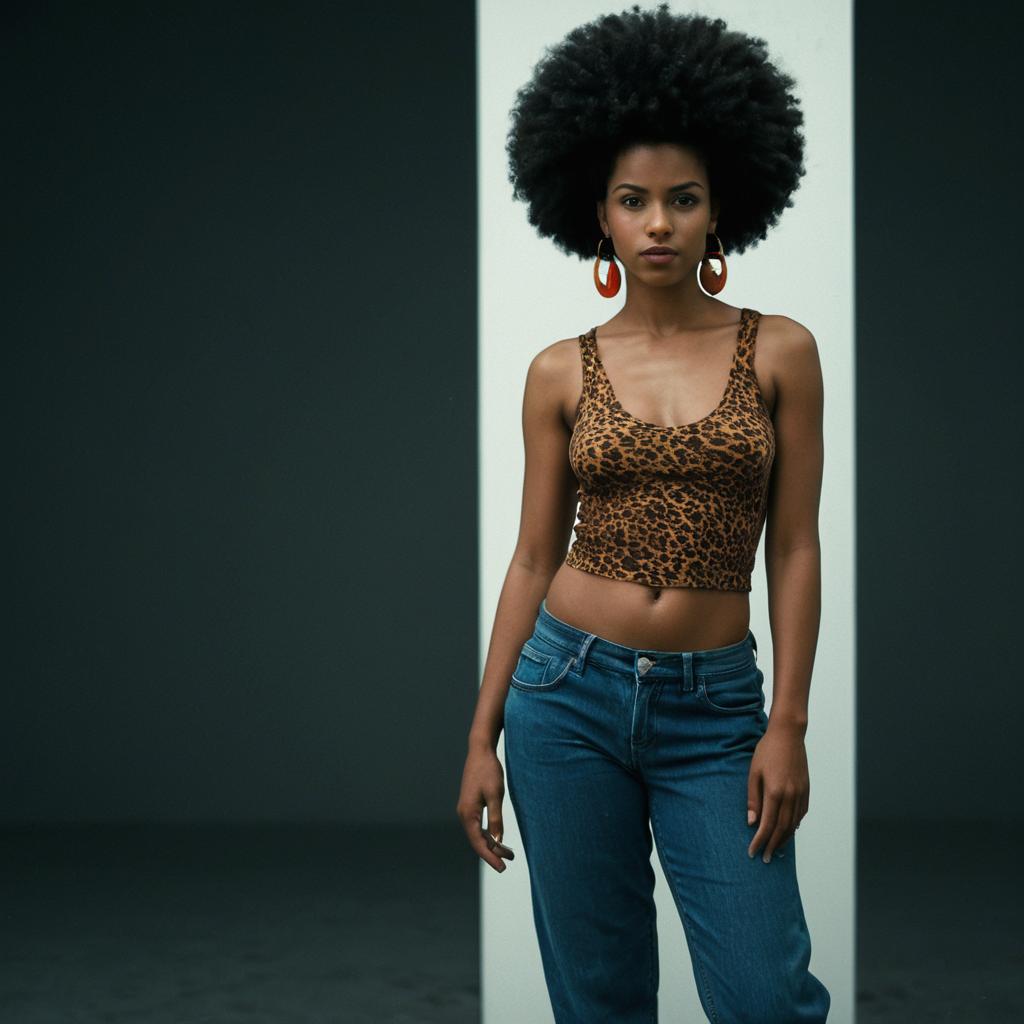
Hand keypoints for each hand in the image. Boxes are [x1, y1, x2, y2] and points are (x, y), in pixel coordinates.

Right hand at [456, 745, 515, 872]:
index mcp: (468, 813)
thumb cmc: (488, 771)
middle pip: (477, 840)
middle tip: (509, 862)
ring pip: (478, 834)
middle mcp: (464, 814)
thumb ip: (496, 818)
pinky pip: (478, 825)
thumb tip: (497, 841)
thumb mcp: (495, 795)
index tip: (502, 867)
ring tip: (509, 853)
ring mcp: (466, 809)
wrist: (480, 751)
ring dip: (492, 844)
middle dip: (493, 853)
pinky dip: (488, 834)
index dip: (490, 857)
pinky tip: (498, 837)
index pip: (478, 842)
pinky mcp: (471, 805)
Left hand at [746, 721, 808, 862]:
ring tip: (775, 849)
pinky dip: (794, 826)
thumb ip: (753, 799)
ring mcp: (800, 794)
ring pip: (793, 824)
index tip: (752, 852)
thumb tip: (751, 822)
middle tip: (765, 858)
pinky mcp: (806, 790)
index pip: (767, 825)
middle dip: (772, 845)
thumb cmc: (767, 751)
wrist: (789, 735)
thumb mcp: (753, 773)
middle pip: (782, 829)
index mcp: (775, 792)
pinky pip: (801, 814)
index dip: (760, 841)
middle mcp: (790, 796)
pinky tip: (788, 831)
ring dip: (784, 839)